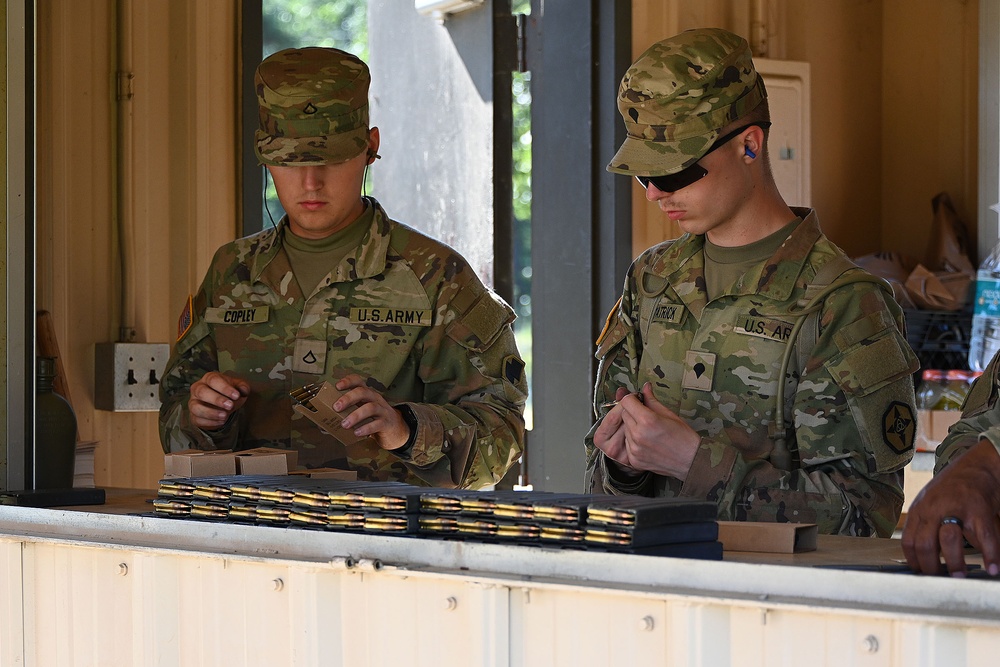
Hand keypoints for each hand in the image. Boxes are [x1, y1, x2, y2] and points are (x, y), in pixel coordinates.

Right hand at [188, 371, 249, 430]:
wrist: (221, 405)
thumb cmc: (228, 392)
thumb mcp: (237, 387)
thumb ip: (242, 387)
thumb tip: (244, 390)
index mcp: (209, 378)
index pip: (213, 380)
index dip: (224, 388)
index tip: (236, 395)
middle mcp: (197, 389)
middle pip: (202, 392)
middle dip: (216, 399)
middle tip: (230, 405)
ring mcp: (193, 403)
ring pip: (196, 407)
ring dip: (210, 413)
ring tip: (225, 416)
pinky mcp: (193, 416)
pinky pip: (197, 420)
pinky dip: (210, 422)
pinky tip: (221, 422)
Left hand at [334, 374, 410, 450]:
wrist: (396, 430)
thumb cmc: (373, 420)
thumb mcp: (360, 415)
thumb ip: (345, 417)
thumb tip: (322, 426)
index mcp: (367, 394)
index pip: (358, 381)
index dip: (348, 381)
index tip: (337, 386)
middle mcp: (375, 399)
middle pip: (363, 392)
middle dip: (348, 398)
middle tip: (336, 407)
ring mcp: (382, 410)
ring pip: (370, 407)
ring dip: (356, 415)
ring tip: (344, 424)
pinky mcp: (387, 423)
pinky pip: (377, 423)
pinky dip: (366, 428)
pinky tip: (357, 433)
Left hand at [592, 383, 700, 478]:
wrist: (691, 460)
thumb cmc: (684, 437)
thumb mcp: (669, 414)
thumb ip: (652, 400)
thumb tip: (645, 387)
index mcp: (647, 420)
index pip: (626, 401)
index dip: (632, 399)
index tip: (638, 401)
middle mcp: (638, 435)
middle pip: (624, 415)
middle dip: (632, 413)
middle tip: (646, 417)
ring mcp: (635, 449)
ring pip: (625, 430)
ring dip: (632, 428)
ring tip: (649, 432)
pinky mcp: (634, 460)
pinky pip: (627, 445)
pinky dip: (634, 442)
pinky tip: (647, 443)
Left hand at [901, 439, 999, 576]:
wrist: (975, 467)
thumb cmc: (950, 490)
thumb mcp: (928, 503)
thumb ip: (923, 524)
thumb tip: (920, 556)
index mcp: (919, 510)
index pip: (909, 541)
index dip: (914, 561)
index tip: (921, 574)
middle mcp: (934, 509)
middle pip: (925, 544)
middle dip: (931, 567)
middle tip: (940, 580)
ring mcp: (956, 509)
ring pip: (949, 541)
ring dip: (954, 563)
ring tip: (959, 576)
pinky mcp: (979, 510)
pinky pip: (984, 537)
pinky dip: (990, 555)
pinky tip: (992, 569)